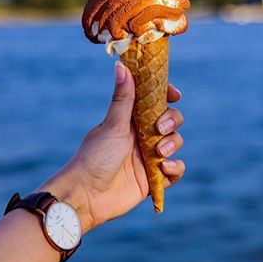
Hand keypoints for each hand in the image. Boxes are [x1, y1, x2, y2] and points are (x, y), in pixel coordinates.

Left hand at [37, 61, 184, 232]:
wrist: (87, 196)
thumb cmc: (94, 157)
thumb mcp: (112, 125)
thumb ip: (123, 98)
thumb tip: (120, 65)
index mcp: (130, 120)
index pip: (154, 101)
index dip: (167, 95)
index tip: (175, 94)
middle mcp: (141, 136)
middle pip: (170, 120)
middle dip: (172, 121)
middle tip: (159, 129)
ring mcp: (148, 157)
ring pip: (175, 143)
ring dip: (173, 144)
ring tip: (159, 153)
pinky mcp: (153, 179)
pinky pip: (175, 170)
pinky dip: (175, 168)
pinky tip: (163, 169)